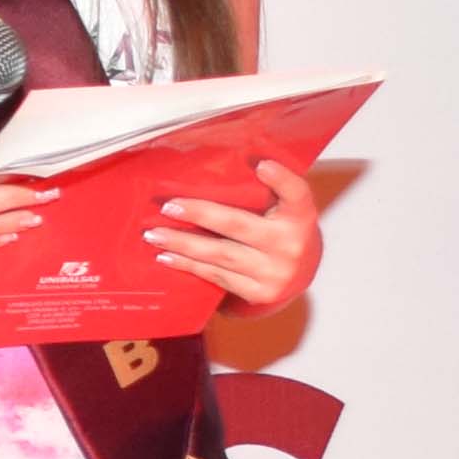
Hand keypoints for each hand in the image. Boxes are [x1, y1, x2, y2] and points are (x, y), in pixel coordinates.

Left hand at [149, 159, 322, 312]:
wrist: (302, 275)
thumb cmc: (284, 231)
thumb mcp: (286, 208)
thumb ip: (266, 191)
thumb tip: (217, 165)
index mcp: (301, 216)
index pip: (297, 193)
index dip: (281, 179)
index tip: (262, 165)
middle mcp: (291, 244)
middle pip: (238, 225)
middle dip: (199, 214)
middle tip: (169, 207)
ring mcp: (275, 272)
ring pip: (221, 255)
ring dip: (183, 244)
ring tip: (155, 235)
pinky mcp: (260, 293)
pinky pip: (217, 276)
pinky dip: (190, 265)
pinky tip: (168, 257)